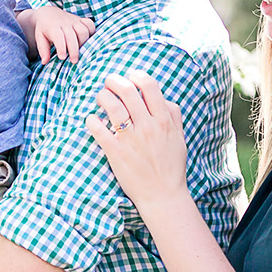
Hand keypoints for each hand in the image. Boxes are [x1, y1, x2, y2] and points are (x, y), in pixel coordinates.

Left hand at [28, 4, 94, 62]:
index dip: (61, 47)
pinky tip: (88, 41)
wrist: (48, 13)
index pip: (58, 37)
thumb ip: (43, 50)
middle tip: (74, 61)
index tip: (62, 57)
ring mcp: (74, 20)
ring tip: (81, 52)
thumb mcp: (40, 38)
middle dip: (74, 50)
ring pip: (83, 30)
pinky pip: (90, 24)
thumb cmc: (44, 29)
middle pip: (72, 36)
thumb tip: (44, 62)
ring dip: (84, 43)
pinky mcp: (81, 20)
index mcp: (53, 27)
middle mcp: (64, 23)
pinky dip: (92, 33)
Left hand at [86, 71, 189, 212]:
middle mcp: (147, 127)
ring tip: (100, 98)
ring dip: (102, 96)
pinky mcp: (116, 153)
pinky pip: (98, 129)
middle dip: (114, 81)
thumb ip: (173, 115)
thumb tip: (163, 98)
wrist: (163, 196)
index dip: (137, 76)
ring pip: (112, 106)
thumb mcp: (179, 138)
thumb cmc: (171, 167)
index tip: (130, 77)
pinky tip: (92, 120)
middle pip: (127, 91)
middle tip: (109, 83)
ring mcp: (131, 140)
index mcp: (163, 121)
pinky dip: (92, 120)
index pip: (149, 86)